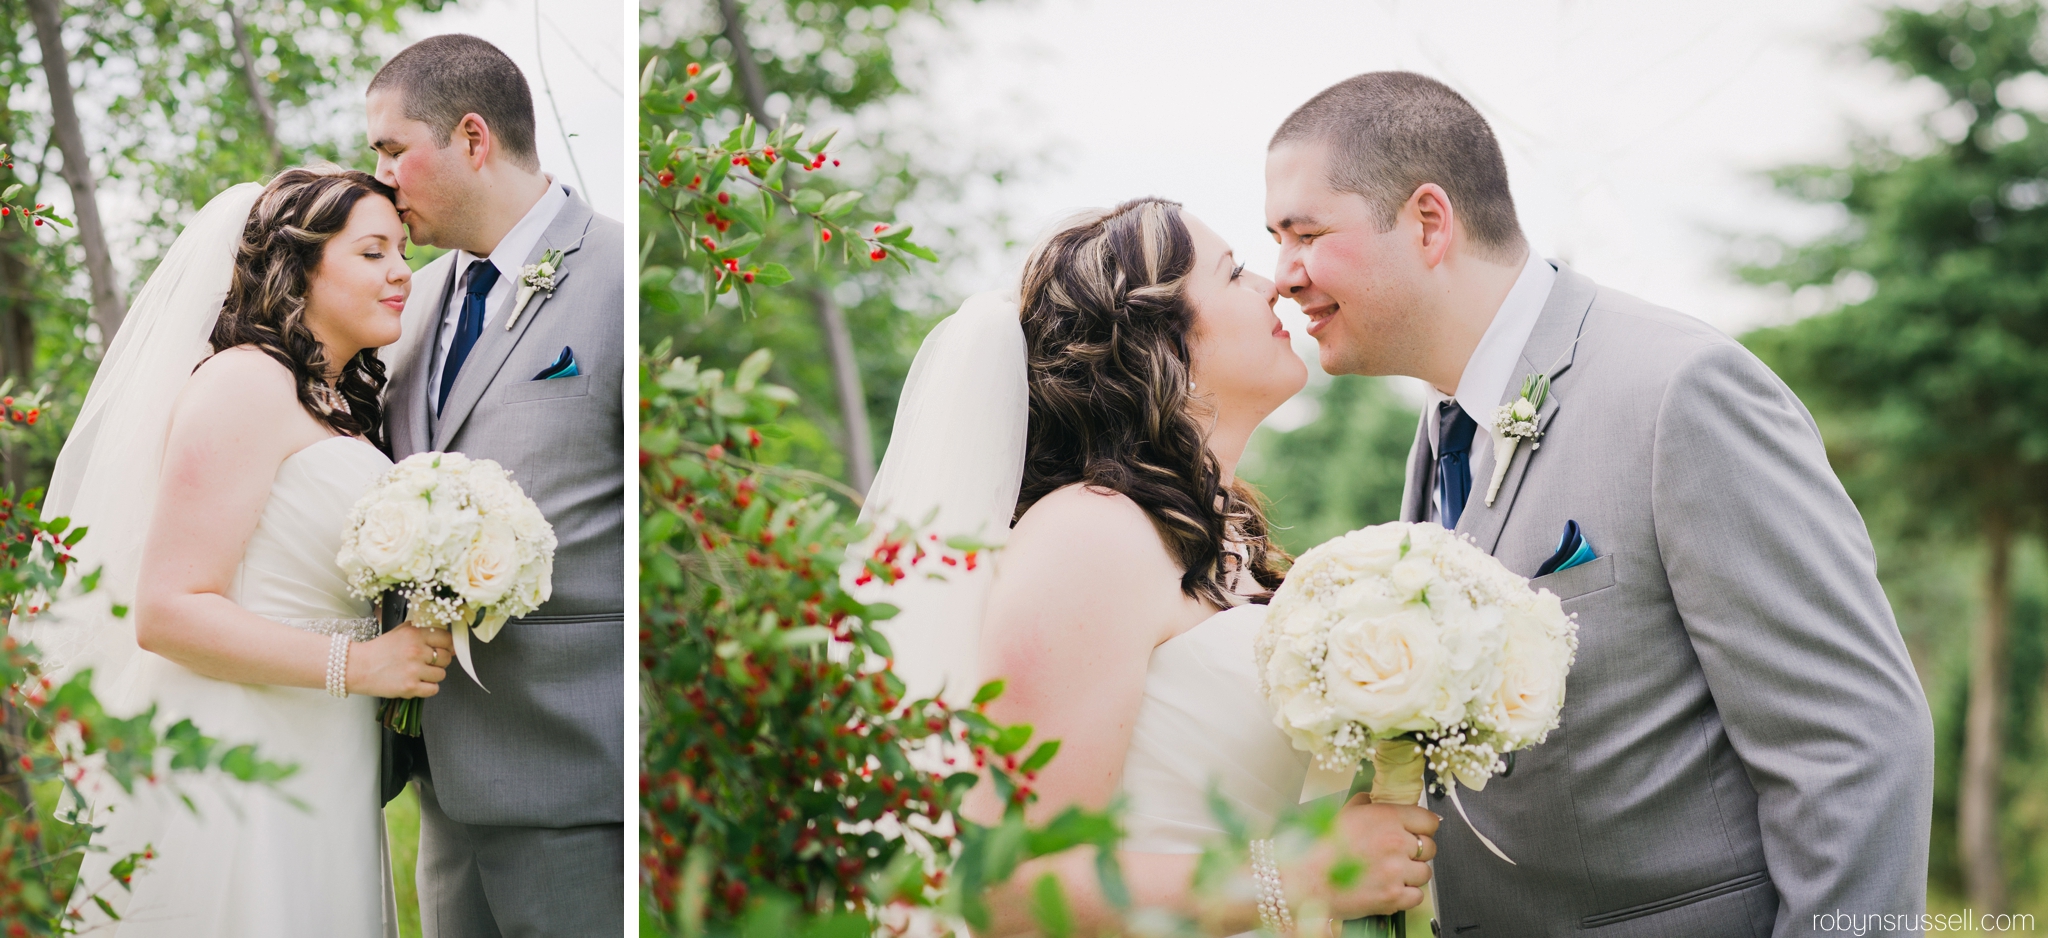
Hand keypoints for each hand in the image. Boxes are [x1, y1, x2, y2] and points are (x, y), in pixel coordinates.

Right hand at [344, 624, 452, 697]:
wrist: (357, 667)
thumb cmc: (378, 651)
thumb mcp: (399, 632)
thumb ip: (421, 631)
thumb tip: (444, 639)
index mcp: (415, 634)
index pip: (447, 639)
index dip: (447, 646)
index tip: (442, 649)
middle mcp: (416, 651)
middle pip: (446, 658)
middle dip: (439, 661)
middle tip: (426, 663)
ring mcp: (414, 670)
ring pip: (441, 674)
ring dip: (433, 676)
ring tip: (418, 673)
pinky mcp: (410, 687)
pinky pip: (434, 689)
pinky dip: (428, 688)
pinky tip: (417, 683)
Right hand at [1291, 794, 1438, 921]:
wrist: (1304, 880)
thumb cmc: (1318, 847)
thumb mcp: (1344, 813)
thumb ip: (1366, 803)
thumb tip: (1376, 799)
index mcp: (1386, 817)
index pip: (1429, 821)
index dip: (1423, 827)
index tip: (1417, 832)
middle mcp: (1395, 842)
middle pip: (1430, 848)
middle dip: (1417, 852)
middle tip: (1399, 855)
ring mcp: (1396, 871)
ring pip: (1425, 873)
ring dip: (1411, 874)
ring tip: (1390, 874)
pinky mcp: (1393, 897)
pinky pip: (1417, 896)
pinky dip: (1406, 895)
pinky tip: (1389, 889)